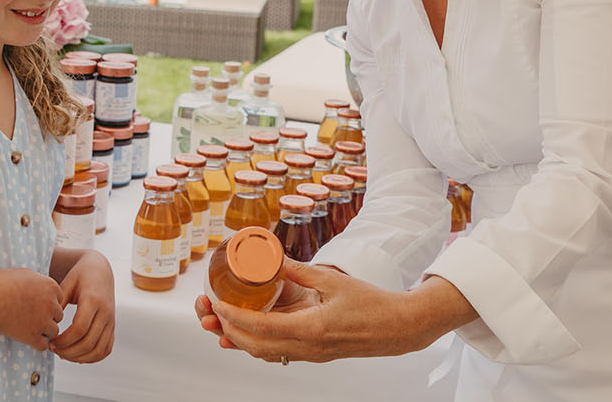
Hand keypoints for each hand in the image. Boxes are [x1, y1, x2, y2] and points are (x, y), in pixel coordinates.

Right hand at [0, 268, 64, 351]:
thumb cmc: (1, 283)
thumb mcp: (23, 273)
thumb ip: (36, 280)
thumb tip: (37, 282)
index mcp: (50, 287)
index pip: (58, 299)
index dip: (48, 302)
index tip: (35, 304)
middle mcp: (51, 305)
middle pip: (58, 315)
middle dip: (48, 317)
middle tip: (32, 317)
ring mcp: (43, 322)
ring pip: (53, 331)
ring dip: (44, 331)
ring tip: (29, 328)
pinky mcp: (33, 336)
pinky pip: (42, 346)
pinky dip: (36, 344)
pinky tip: (27, 339)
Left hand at [50, 250, 114, 362]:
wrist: (100, 271)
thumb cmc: (80, 276)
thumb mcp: (67, 283)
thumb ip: (58, 302)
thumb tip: (46, 323)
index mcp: (93, 299)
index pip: (80, 328)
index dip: (64, 340)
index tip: (50, 342)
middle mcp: (105, 312)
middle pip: (88, 342)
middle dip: (68, 351)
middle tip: (53, 350)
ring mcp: (111, 321)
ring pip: (98, 350)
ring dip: (79, 357)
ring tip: (63, 354)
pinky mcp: (112, 327)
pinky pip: (106, 349)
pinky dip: (92, 358)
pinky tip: (77, 356)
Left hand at [193, 259, 439, 362]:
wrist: (399, 328)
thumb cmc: (372, 303)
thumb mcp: (332, 280)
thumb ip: (299, 270)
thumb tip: (273, 256)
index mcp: (311, 329)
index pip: (261, 327)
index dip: (233, 317)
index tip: (217, 303)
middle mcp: (308, 348)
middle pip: (255, 346)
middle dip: (228, 330)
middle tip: (212, 312)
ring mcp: (311, 355)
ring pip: (265, 353)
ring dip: (241, 339)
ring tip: (223, 321)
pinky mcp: (315, 354)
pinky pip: (278, 353)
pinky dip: (258, 343)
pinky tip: (250, 329)